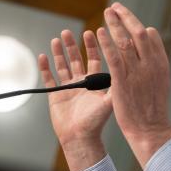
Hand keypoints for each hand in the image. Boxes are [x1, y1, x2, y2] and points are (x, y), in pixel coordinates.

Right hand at [38, 30, 112, 170]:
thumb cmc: (97, 122)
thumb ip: (116, 85)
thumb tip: (127, 67)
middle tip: (69, 32)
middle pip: (76, 59)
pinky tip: (43, 56)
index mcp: (95, 82)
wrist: (81, 138)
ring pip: (62, 66)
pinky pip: (48, 79)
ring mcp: (67, 88)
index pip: (94, 59)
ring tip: (57, 38)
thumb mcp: (109, 101)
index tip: (91, 32)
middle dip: (73, 45)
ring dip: (59, 52)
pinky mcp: (55, 95)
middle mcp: (81, 83)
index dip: (93, 46)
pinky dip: (45, 68)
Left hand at [96, 2, 170, 165]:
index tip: (129, 21)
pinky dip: (106, 42)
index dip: (139, 25)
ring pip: (125, 40)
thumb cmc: (153, 108)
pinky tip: (98, 32)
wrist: (150, 128)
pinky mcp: (122, 80)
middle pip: (139, 32)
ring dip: (115, 23)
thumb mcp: (160, 82)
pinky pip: (113, 56)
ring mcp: (137, 71)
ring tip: (107, 12)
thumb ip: (154, 65)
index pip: (151, 36)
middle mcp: (151, 64)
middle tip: (116, 7)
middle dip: (126, 17)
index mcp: (161, 63)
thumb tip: (149, 50)